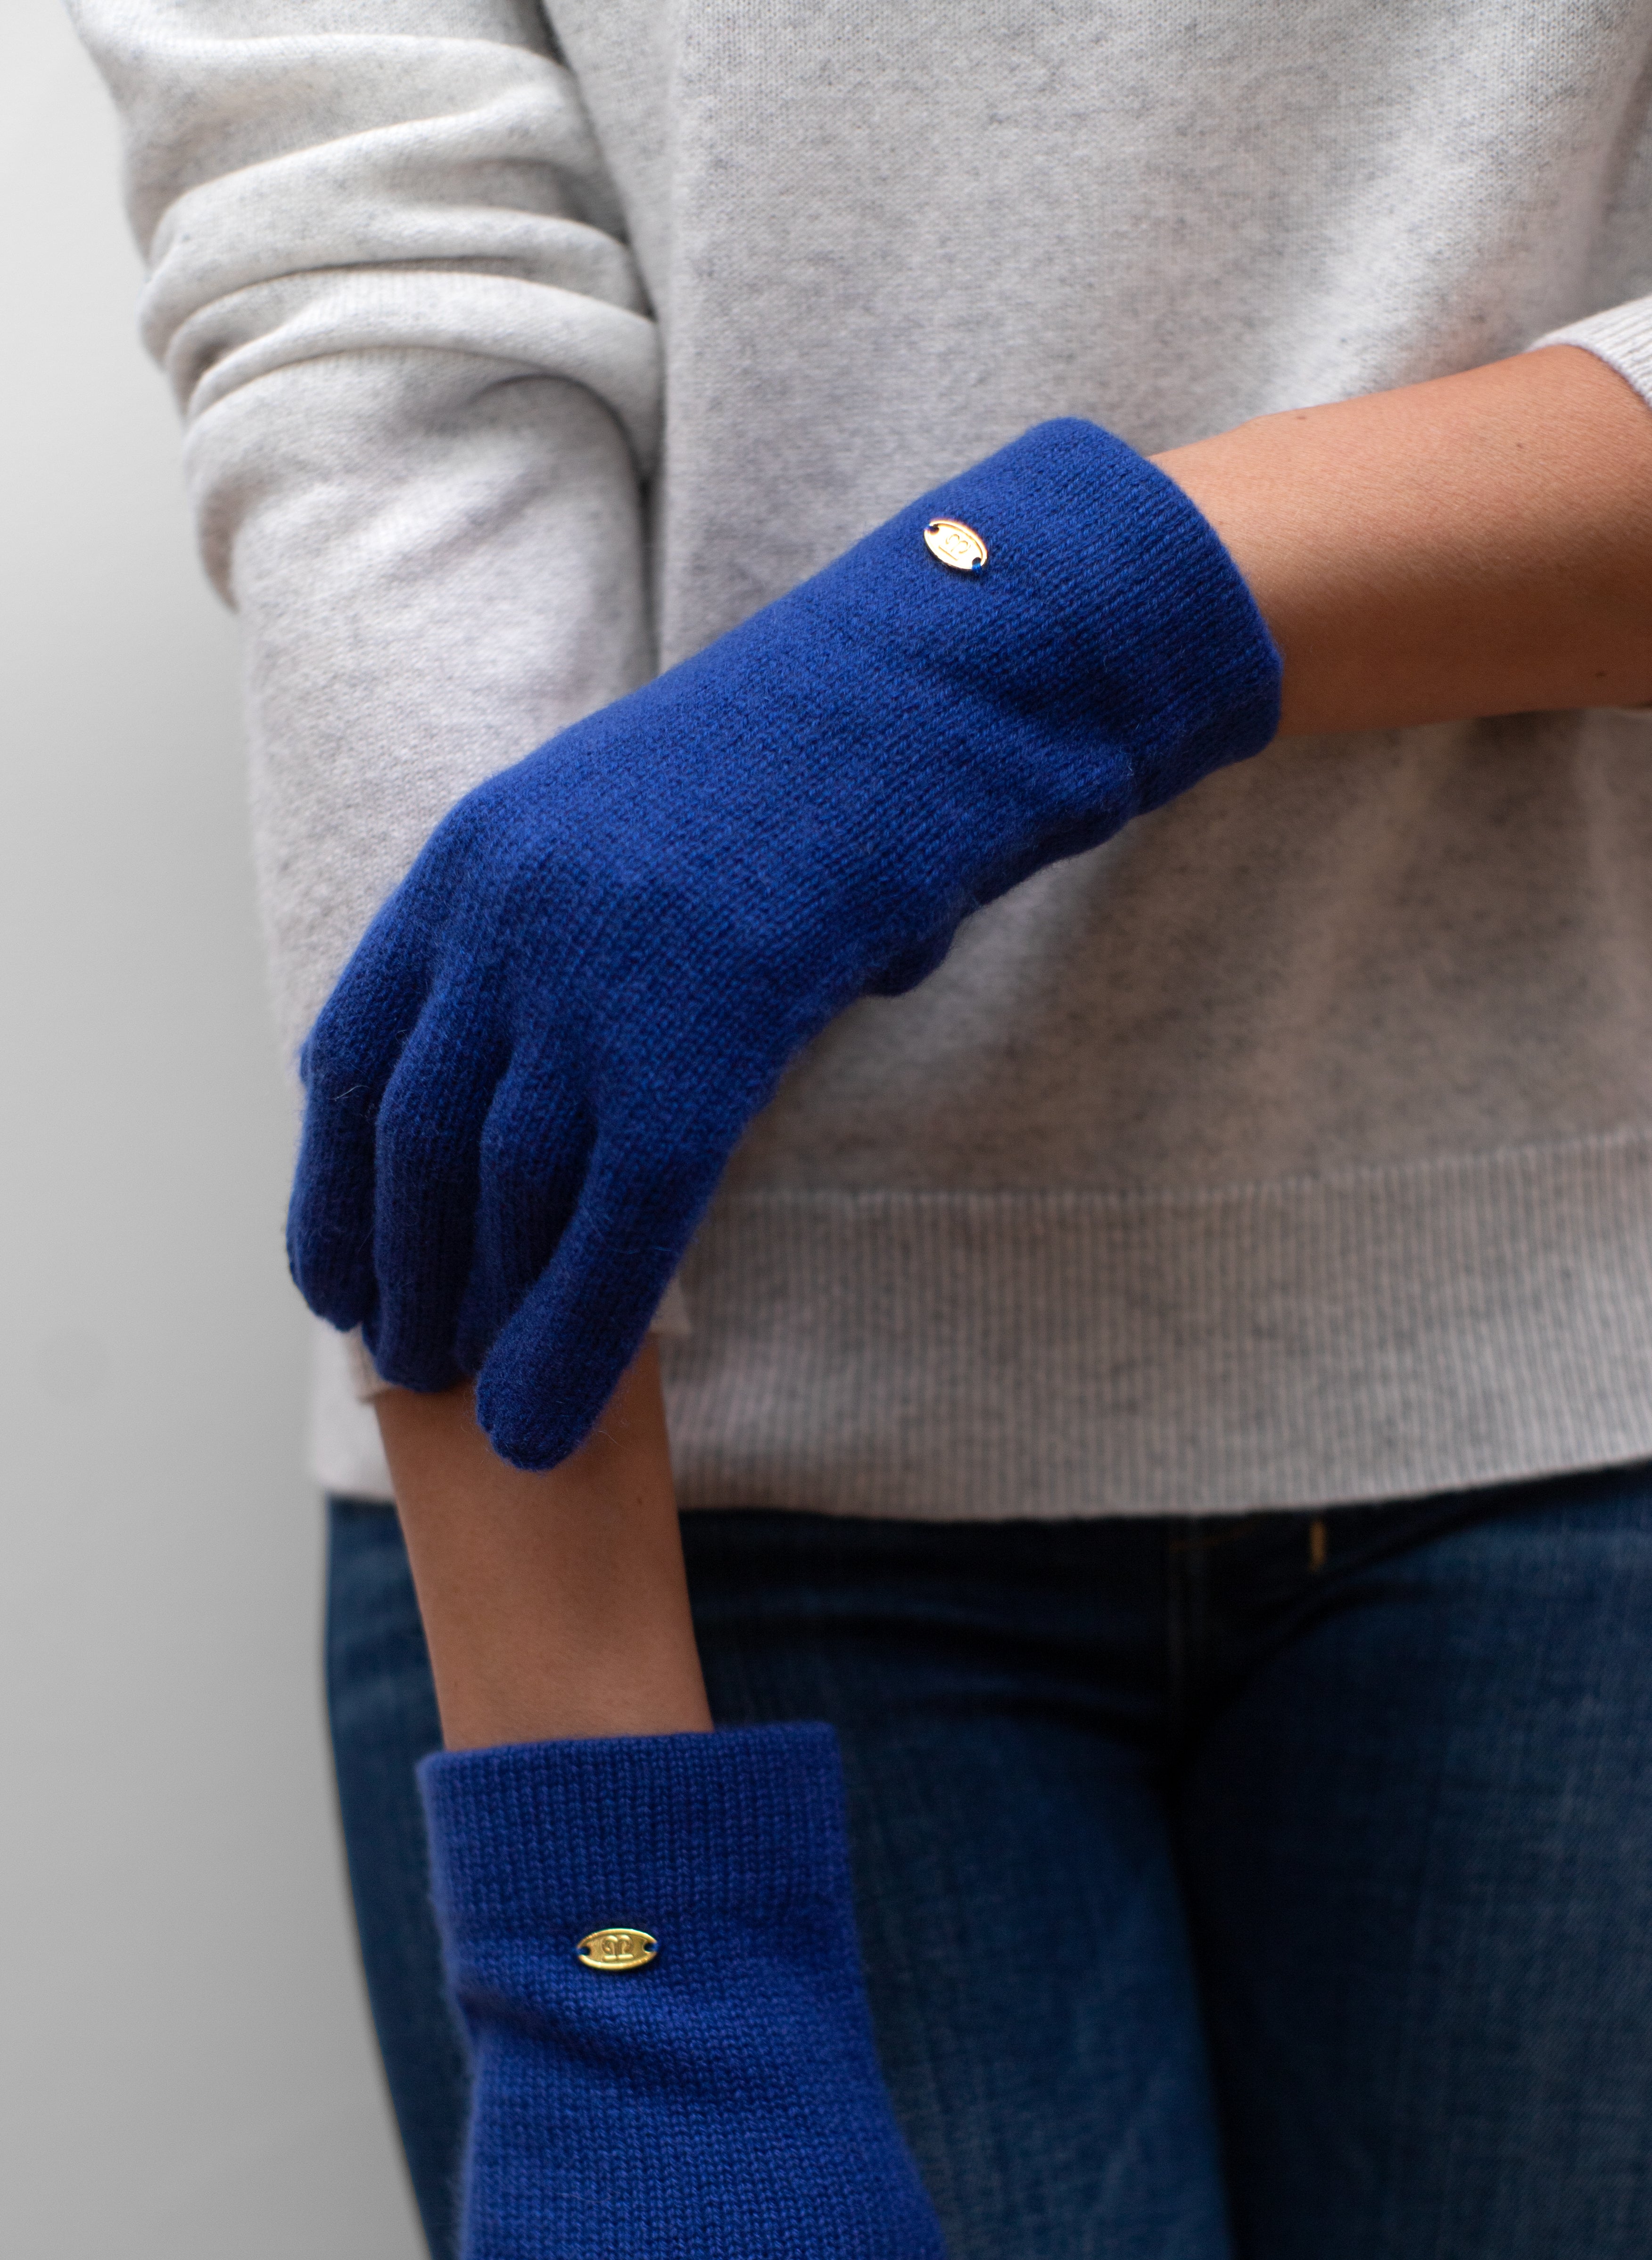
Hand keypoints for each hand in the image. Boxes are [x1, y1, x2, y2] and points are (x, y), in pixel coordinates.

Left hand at [288, 419, 1277, 1467]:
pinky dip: (569, 1341)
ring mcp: (602, 982)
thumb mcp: (658, 831)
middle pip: (413, 1138)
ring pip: (499, 1197)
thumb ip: (595, 938)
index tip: (337, 1275)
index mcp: (482, 855)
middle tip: (404, 1359)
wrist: (938, 688)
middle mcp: (512, 917)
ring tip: (465, 1398)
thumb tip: (597, 1060)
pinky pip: (613, 1231)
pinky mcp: (701, 1051)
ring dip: (470, 1317)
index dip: (335, 1186)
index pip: (356, 1053)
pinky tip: (536, 1427)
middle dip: (399, 1268)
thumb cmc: (825, 763)